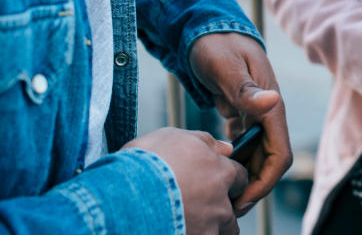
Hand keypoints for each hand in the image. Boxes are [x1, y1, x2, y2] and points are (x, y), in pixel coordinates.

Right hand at [124, 127, 247, 234]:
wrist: (121, 197)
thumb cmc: (145, 162)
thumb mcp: (174, 137)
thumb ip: (205, 141)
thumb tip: (224, 147)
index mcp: (221, 173)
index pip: (239, 177)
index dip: (228, 179)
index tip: (216, 182)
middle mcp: (220, 202)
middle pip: (232, 210)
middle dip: (220, 209)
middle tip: (197, 207)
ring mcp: (209, 228)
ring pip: (223, 231)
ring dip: (211, 228)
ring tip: (188, 222)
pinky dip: (194, 234)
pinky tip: (176, 228)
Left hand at [188, 32, 292, 213]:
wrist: (206, 26)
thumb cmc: (215, 44)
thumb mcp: (226, 66)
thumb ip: (247, 89)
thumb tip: (274, 103)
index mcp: (270, 104)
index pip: (280, 154)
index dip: (265, 182)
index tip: (242, 200)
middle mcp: (268, 110)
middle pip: (270, 160)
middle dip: (254, 186)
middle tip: (226, 206)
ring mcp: (256, 112)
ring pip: (258, 154)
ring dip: (245, 175)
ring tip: (220, 193)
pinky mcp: (243, 113)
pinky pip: (245, 145)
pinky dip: (235, 160)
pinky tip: (217, 169)